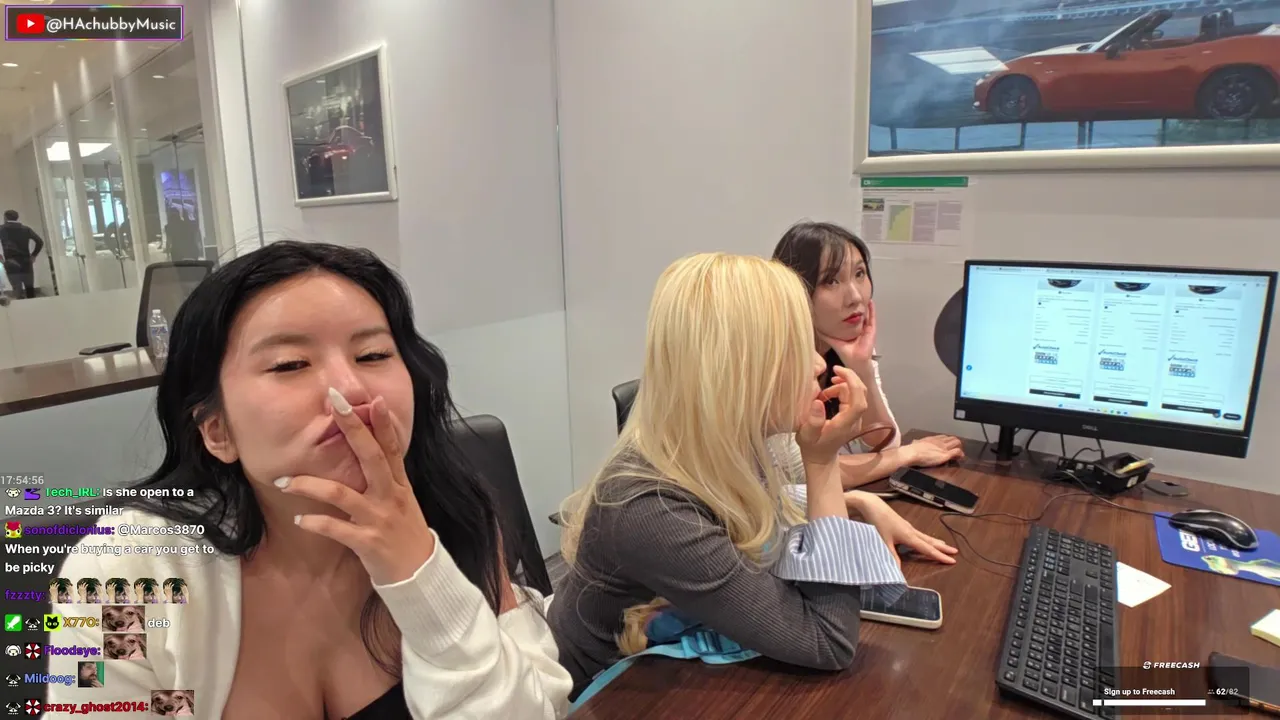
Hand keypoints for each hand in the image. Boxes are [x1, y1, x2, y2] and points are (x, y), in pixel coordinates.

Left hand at [277, 389, 434, 585]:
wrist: (420, 574)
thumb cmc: (404, 535)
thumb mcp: (402, 501)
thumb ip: (387, 478)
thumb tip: (370, 453)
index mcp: (399, 484)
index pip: (391, 447)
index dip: (383, 422)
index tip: (372, 398)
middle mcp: (390, 496)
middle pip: (371, 456)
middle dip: (353, 429)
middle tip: (334, 405)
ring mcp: (379, 518)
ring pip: (341, 493)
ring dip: (309, 485)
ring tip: (283, 481)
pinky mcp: (368, 542)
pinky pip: (335, 529)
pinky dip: (314, 522)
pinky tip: (299, 519)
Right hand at [796, 366, 867, 464]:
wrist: (820, 457)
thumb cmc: (812, 446)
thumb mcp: (806, 435)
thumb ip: (813, 420)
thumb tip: (819, 401)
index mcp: (846, 424)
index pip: (859, 401)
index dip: (852, 383)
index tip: (838, 370)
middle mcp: (855, 420)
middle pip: (861, 393)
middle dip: (849, 378)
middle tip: (833, 371)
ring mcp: (855, 418)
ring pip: (857, 393)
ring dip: (843, 385)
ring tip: (825, 390)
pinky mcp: (852, 416)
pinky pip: (852, 397)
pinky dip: (842, 391)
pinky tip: (828, 395)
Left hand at [817, 300, 876, 373]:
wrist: (856, 361)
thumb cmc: (846, 354)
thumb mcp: (834, 341)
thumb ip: (826, 335)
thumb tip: (816, 328)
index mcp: (850, 331)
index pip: (848, 318)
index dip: (846, 310)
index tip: (842, 301)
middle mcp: (858, 329)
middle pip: (858, 315)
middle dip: (855, 306)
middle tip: (852, 296)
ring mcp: (866, 329)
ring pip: (866, 314)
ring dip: (864, 306)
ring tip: (862, 296)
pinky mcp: (871, 330)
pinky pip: (872, 318)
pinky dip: (872, 310)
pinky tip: (870, 302)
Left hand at [847, 491, 957, 565]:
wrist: (872, 505)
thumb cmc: (877, 522)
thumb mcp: (884, 541)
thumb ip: (892, 556)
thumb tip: (898, 570)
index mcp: (909, 536)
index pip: (928, 549)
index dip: (940, 556)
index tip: (953, 560)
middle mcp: (911, 531)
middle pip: (930, 541)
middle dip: (942, 548)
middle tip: (955, 552)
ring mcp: (908, 527)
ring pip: (925, 537)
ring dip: (935, 542)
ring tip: (944, 545)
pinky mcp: (903, 524)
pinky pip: (918, 534)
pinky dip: (925, 538)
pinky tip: (923, 539)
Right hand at [905, 435, 964, 466]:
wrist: (913, 453)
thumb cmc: (912, 450)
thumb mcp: (915, 443)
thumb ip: (917, 442)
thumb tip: (914, 442)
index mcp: (932, 439)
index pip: (944, 437)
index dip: (948, 441)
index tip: (948, 444)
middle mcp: (939, 441)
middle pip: (952, 438)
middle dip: (955, 444)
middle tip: (955, 449)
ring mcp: (944, 447)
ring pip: (957, 443)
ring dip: (959, 448)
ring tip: (959, 454)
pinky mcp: (946, 454)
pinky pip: (957, 451)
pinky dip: (960, 454)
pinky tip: (960, 457)